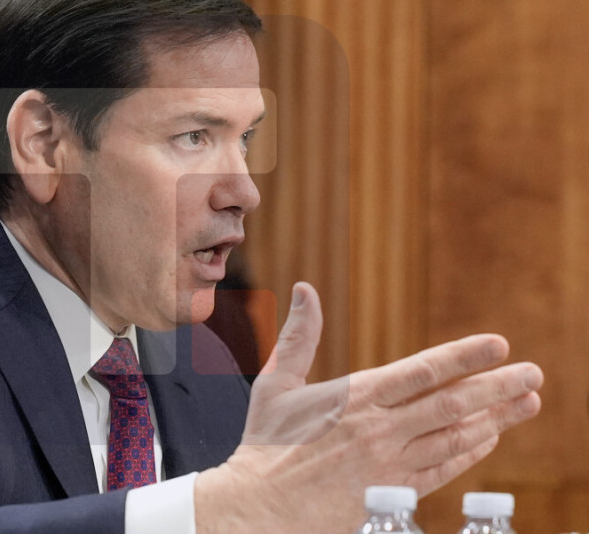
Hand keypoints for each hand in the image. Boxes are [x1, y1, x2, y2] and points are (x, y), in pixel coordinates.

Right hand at [195, 282, 542, 532]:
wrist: (261, 506)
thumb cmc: (265, 443)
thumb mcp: (275, 383)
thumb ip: (299, 336)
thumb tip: (306, 289)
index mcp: (356, 398)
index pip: (423, 371)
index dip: (464, 357)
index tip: (497, 346)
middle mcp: (380, 430)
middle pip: (451, 404)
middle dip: (498, 387)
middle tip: (533, 374)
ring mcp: (390, 464)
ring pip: (455, 438)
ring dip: (496, 420)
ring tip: (527, 404)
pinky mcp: (392, 493)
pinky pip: (443, 470)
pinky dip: (470, 453)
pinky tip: (488, 439)